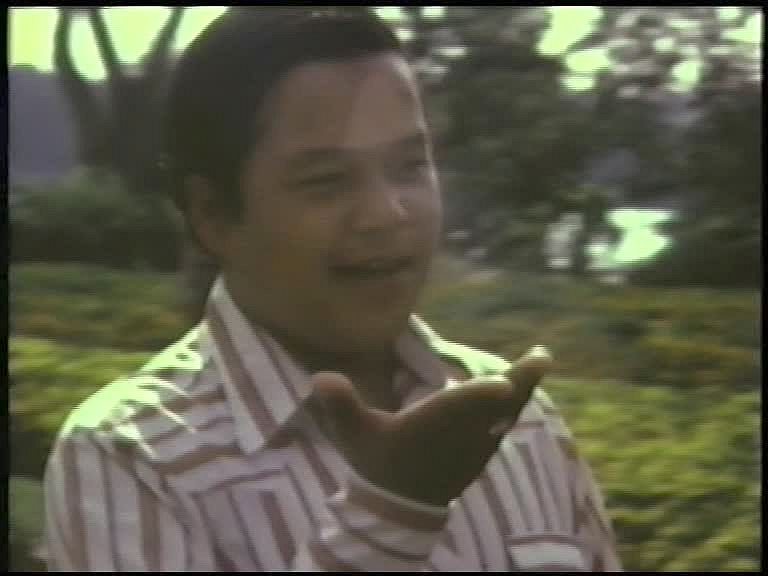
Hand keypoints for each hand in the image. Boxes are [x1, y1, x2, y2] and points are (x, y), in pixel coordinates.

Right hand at [309, 346, 552, 506]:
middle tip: (542, 356)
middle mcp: (461, 436)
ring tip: (538, 362)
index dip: (481, 397)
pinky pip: (504, 424)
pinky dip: (514, 405)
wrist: (399, 508)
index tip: (504, 383)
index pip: (460, 409)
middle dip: (521, 381)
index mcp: (432, 427)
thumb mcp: (355, 434)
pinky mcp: (481, 454)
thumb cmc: (379, 464)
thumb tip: (321, 376)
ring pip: (507, 415)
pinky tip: (518, 393)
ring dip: (523, 389)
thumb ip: (341, 404)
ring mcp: (477, 446)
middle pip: (497, 407)